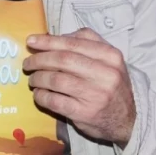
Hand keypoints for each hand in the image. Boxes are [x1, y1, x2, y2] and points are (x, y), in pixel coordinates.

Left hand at [22, 28, 135, 147]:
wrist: (128, 119)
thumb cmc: (112, 83)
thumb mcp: (109, 59)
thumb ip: (88, 41)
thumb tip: (57, 36)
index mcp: (109, 55)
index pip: (72, 43)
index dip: (48, 41)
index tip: (31, 41)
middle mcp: (104, 73)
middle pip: (62, 60)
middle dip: (39, 59)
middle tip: (28, 63)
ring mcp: (95, 94)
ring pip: (56, 80)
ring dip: (38, 78)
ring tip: (32, 79)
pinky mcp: (85, 113)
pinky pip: (55, 101)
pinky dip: (41, 96)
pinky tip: (38, 94)